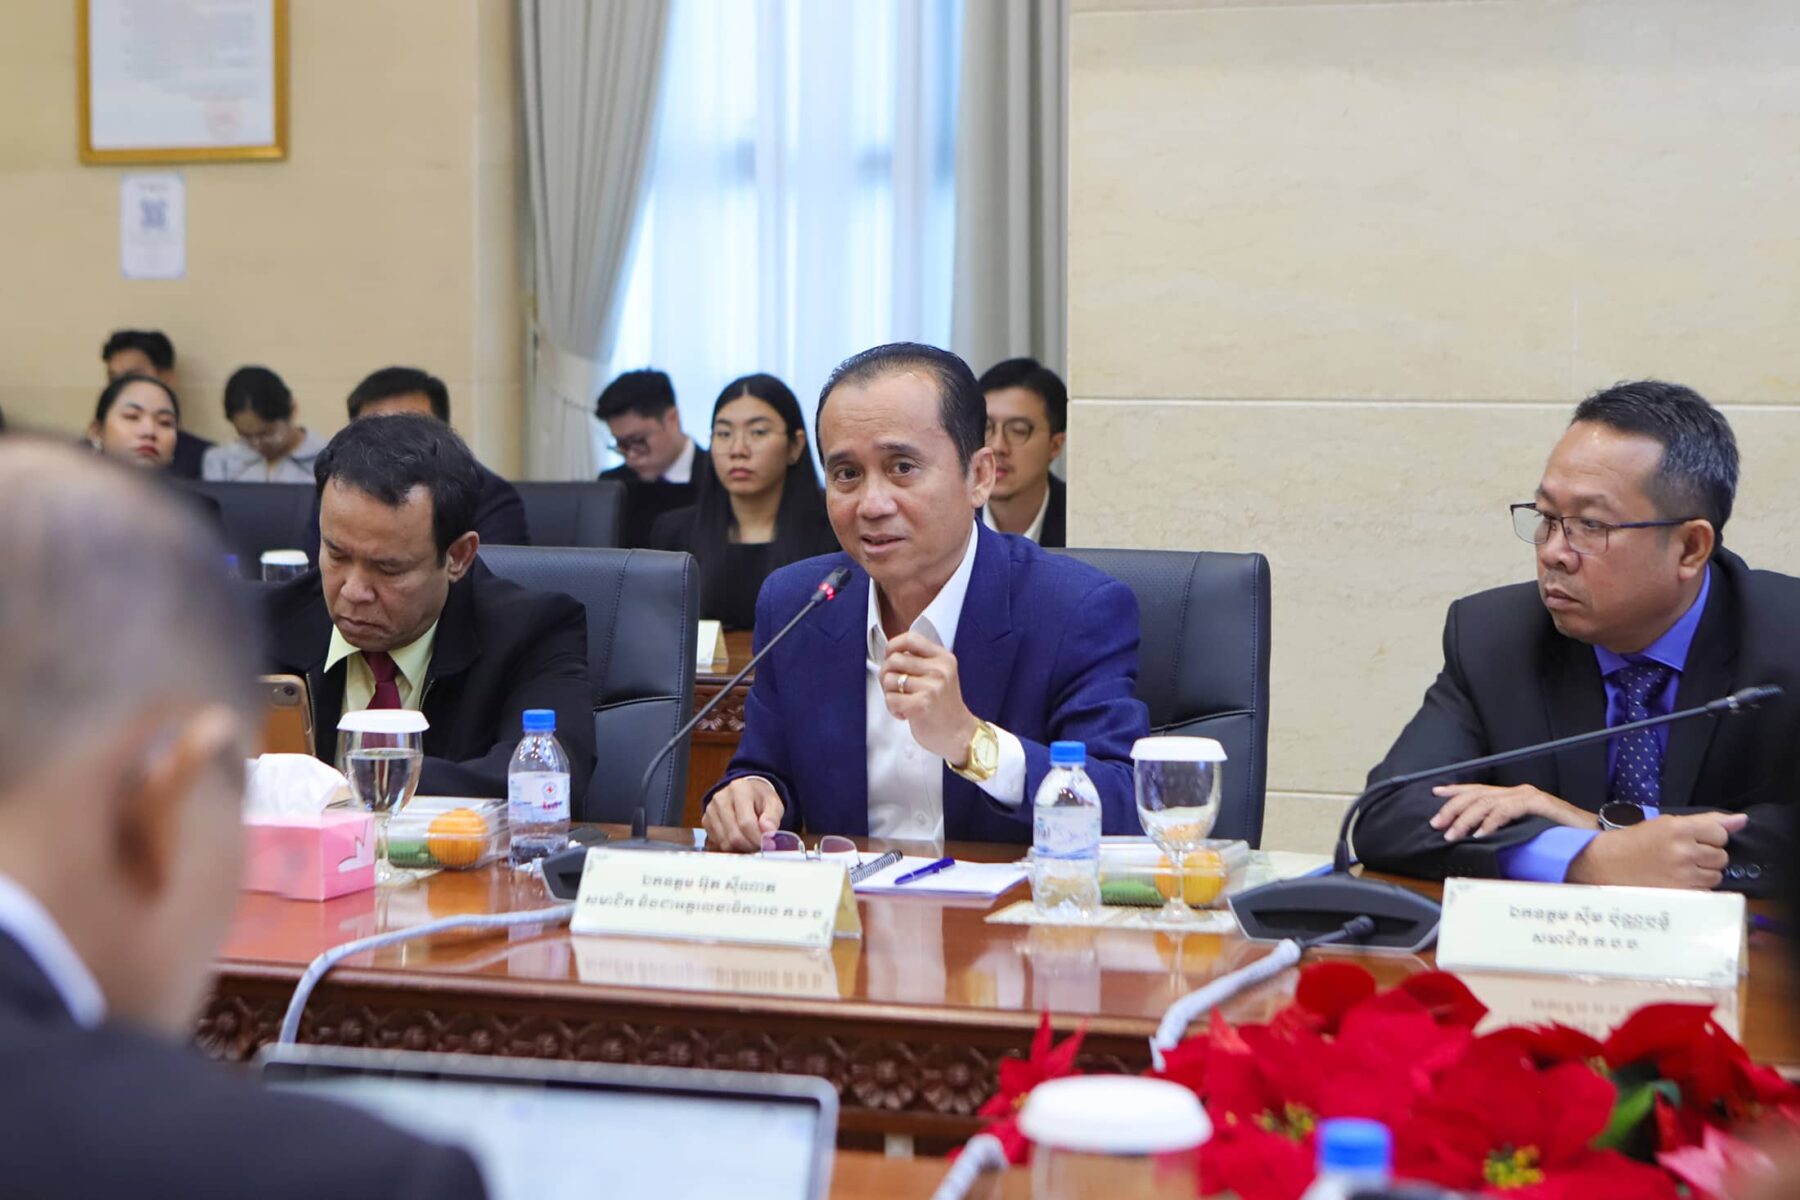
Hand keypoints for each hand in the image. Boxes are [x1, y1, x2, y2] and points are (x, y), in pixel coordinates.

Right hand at [702, 776, 784, 853]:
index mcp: (739, 788)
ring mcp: (711, 810)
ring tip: (751, 842)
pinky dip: (731, 847)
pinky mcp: (706, 821)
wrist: (746, 792)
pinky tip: (740, 839)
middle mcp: (721, 797)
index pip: (746, 823)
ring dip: (741, 848)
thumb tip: (769, 832)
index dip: (757, 838)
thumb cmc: (760, 798)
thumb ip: (773, 817)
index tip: (767, 844)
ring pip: (725, 843)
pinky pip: (718, 844)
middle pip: (734, 835)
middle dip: (750, 846)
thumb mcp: (774, 803)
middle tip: (760, 846)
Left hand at [880, 632, 977, 764]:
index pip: (911, 639)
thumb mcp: (941, 675)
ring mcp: (932, 687)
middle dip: (886, 674)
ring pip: (889, 679)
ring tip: (902, 702)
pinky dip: (892, 708)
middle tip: (895, 688)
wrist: (959, 734)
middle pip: (894, 659)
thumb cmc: (944, 706)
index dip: (893, 645)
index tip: (889, 656)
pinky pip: (891, 698)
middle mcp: (939, 669)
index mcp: (943, 658)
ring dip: (889, 693)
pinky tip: (905, 713)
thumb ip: (921, 662)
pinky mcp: (922, 704)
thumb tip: (890, 654)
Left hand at [1428, 783, 1598, 841]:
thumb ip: (1503, 831)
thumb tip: (1475, 839)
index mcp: (1512, 796)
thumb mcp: (1523, 832)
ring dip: (1466, 819)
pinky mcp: (1539, 803)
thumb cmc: (1559, 837)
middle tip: (1437, 824)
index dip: (1455, 790)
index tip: (1434, 794)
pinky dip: (1491, 821)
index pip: (1477, 790)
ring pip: (1487, 802)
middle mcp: (1517, 791)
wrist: (1592, 837)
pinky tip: (1481, 833)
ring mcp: (1528, 795)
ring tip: (1453, 833)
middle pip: (1476, 795)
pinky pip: (1508, 809)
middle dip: (1453, 808)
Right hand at [1567, 811, 1749, 888]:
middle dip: (1706, 856)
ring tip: (1680, 871)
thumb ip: (1707, 821)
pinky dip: (1696, 889)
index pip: (1720, 833)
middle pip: (1721, 856)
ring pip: (1716, 875)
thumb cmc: (1635, 843)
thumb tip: (1742, 821)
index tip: (1691, 840)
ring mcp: (1683, 875)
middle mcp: (1683, 851)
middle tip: (1682, 856)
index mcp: (1678, 828)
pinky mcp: (1681, 895)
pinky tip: (1677, 883)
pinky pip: (1706, 892)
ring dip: (1703, 874)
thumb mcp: (1665, 824)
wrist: (1604, 865)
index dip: (1708, 837)